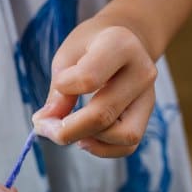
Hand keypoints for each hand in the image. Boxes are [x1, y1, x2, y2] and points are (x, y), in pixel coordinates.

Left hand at [33, 20, 156, 157]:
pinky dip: (101, 149)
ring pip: (122, 136)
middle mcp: (141, 71)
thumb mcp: (67, 56)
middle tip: (43, 126)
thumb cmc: (89, 48)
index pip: (88, 79)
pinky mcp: (146, 116)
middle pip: (103, 115)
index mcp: (119, 45)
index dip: (63, 89)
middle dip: (65, 130)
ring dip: (88, 139)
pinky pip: (127, 146)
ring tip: (68, 129)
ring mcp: (148, 96)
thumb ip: (58, 89)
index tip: (56, 87)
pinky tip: (84, 138)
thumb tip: (47, 122)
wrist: (124, 41)